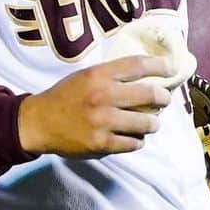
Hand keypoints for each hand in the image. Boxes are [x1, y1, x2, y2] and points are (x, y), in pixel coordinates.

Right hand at [17, 55, 172, 157]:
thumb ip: (113, 75)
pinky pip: (133, 143)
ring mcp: (103, 122)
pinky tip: (135, 137)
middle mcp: (103, 96)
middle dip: (163, 98)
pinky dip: (138, 140)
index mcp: (99, 75)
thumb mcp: (86, 76)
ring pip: (146, 123)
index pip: (138, 65)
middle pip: (149, 94)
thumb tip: (148, 76)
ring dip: (153, 123)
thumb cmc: (66, 96)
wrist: (38, 122)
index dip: (160, 65)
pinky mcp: (101, 144)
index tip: (171, 67)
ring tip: (152, 123)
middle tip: (164, 100)